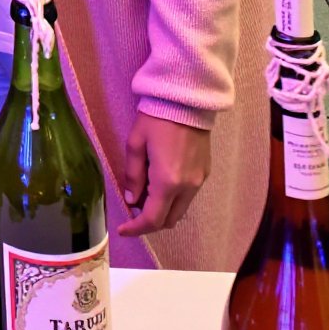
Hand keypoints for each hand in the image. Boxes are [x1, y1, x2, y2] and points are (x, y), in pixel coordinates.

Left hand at [117, 115, 211, 236]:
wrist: (187, 99)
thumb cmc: (156, 118)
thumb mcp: (135, 144)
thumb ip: (133, 175)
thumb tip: (132, 199)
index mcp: (168, 181)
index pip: (153, 219)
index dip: (136, 228)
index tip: (123, 230)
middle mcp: (187, 187)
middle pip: (169, 220)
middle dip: (149, 221)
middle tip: (133, 209)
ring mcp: (199, 181)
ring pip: (180, 210)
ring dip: (162, 210)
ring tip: (145, 192)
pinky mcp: (205, 173)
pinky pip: (188, 197)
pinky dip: (173, 199)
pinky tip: (161, 182)